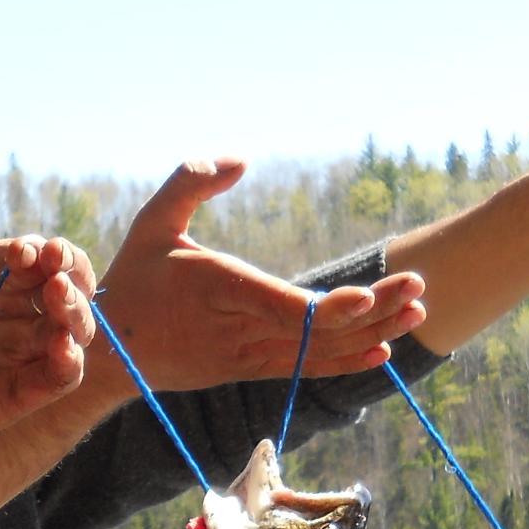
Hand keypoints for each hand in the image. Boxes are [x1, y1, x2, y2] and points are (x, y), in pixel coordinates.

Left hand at [0, 170, 92, 451]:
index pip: (37, 252)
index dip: (41, 248)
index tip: (19, 254)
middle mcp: (20, 307)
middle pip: (70, 281)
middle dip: (73, 270)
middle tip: (56, 266)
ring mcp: (26, 348)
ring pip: (76, 325)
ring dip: (76, 310)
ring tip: (56, 298)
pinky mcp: (23, 389)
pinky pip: (63, 375)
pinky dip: (69, 362)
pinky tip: (60, 349)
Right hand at [94, 159, 425, 393]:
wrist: (109, 356)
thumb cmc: (132, 281)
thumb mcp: (151, 223)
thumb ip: (189, 182)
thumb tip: (240, 160)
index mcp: (215, 289)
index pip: (279, 306)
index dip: (327, 309)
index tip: (368, 295)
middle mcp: (236, 328)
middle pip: (313, 329)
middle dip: (373, 311)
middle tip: (418, 286)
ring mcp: (245, 355)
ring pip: (317, 352)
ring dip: (371, 334)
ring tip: (416, 311)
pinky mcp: (249, 369)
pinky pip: (304, 369)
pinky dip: (345, 361)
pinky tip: (382, 349)